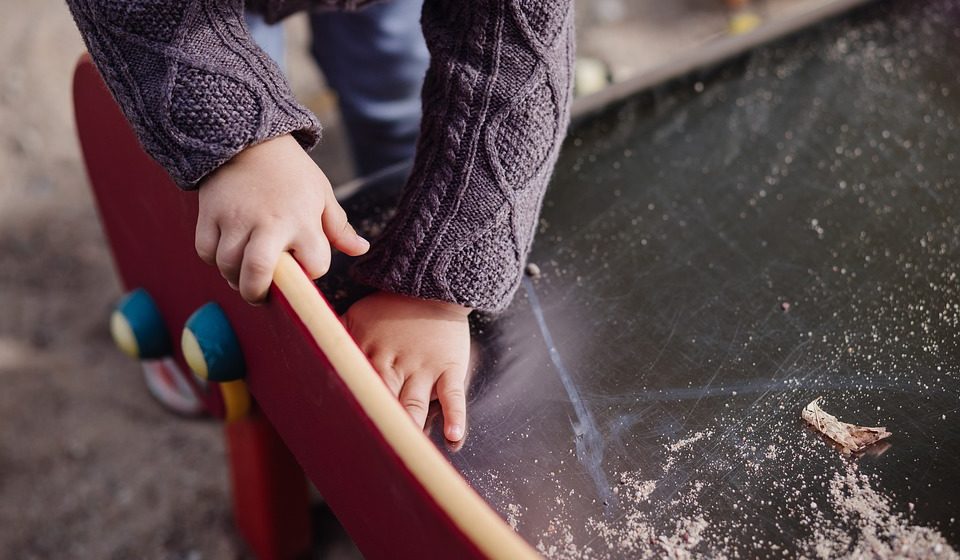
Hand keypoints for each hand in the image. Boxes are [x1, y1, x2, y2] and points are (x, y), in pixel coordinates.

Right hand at [195, 134, 368, 302]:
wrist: (248, 136)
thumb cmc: (291, 171)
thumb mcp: (321, 194)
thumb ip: (339, 227)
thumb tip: (361, 250)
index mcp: (302, 220)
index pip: (314, 265)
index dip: (312, 270)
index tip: (306, 264)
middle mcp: (268, 223)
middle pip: (258, 274)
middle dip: (258, 294)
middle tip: (262, 295)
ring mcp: (236, 219)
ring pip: (228, 266)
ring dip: (236, 278)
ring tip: (245, 275)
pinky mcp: (210, 214)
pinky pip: (207, 251)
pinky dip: (215, 260)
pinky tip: (228, 254)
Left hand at [344, 291, 471, 441]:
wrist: (432, 288)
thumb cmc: (390, 309)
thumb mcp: (356, 317)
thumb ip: (336, 340)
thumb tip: (307, 357)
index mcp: (368, 354)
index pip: (354, 388)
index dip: (348, 412)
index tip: (339, 435)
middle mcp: (395, 364)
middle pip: (383, 401)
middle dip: (377, 426)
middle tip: (370, 453)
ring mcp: (423, 367)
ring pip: (414, 403)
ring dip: (410, 426)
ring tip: (407, 449)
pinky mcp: (449, 367)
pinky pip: (453, 394)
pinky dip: (455, 415)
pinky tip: (453, 434)